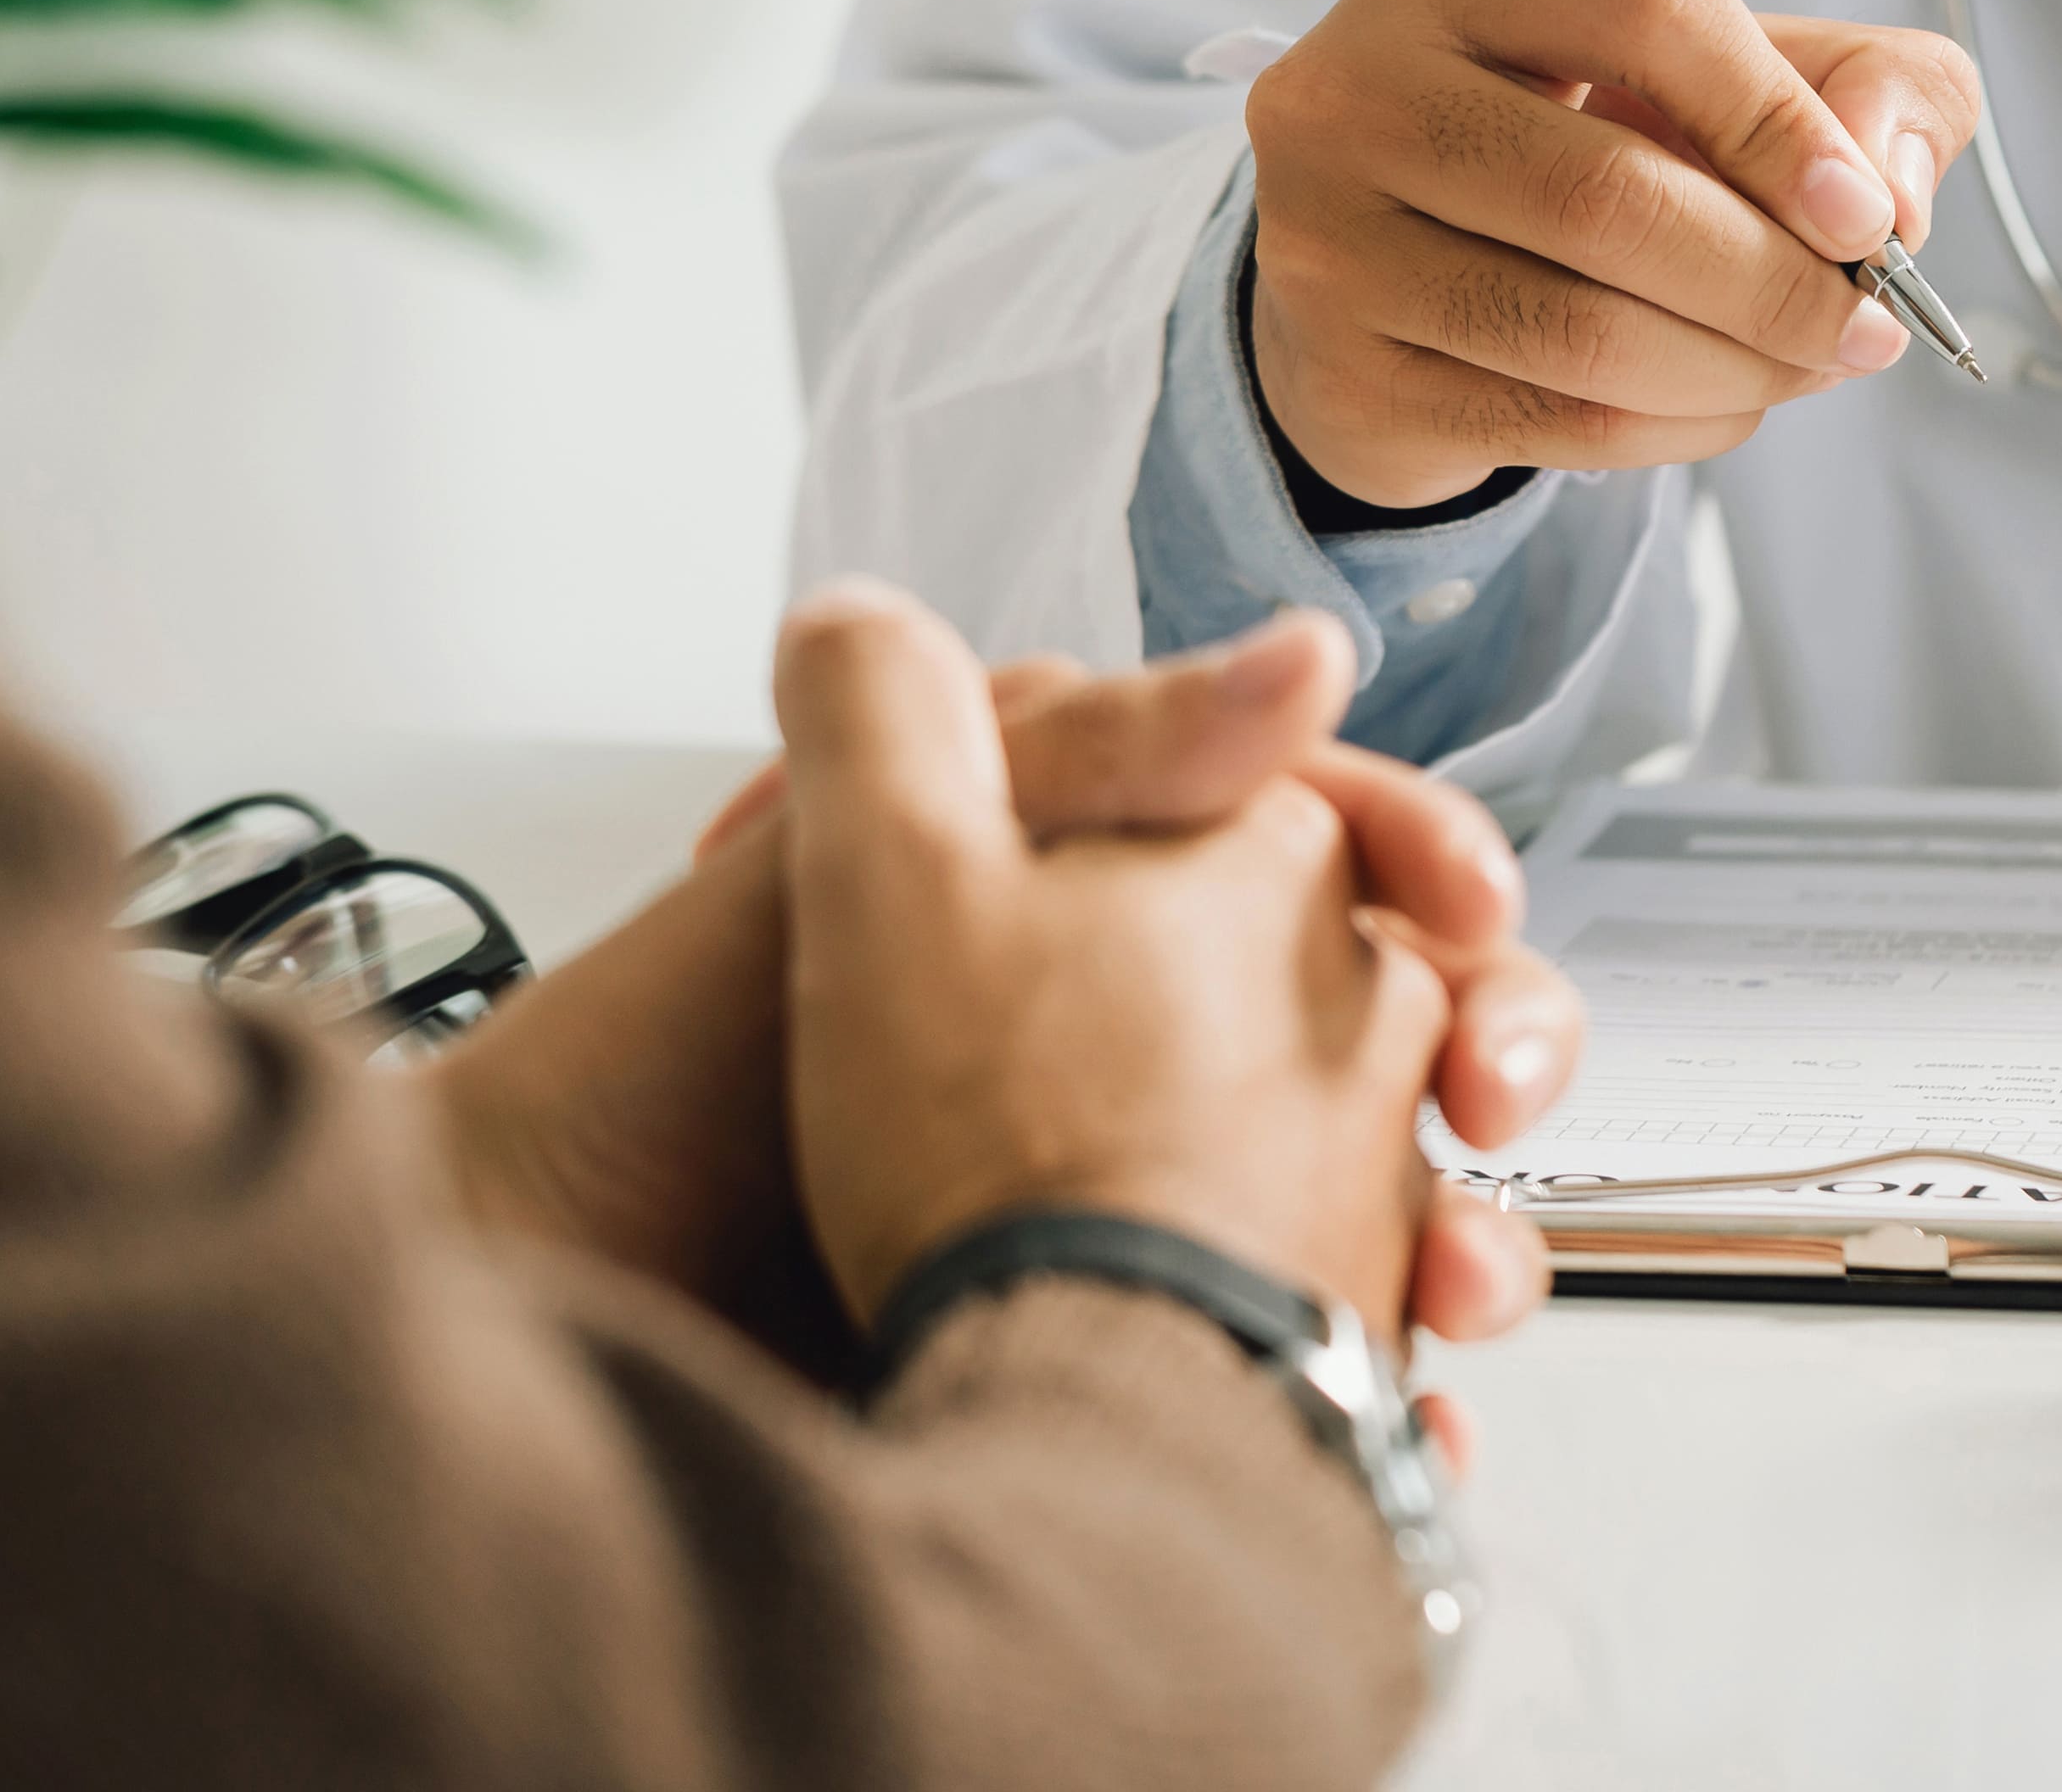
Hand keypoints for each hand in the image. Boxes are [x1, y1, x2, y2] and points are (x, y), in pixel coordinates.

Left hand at [434, 609, 1577, 1355]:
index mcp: (1077, 894)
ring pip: (1391, 1194)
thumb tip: (1306, 654)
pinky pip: (1318, 1369)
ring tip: (1460, 1273)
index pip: (1321, 837)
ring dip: (1471, 1230)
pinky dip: (1392, 1398)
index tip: (1465, 905)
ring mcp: (1133, 1197)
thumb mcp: (879, 854)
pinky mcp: (1122, 1350)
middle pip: (1395, 1013)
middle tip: (1492, 1084)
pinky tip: (1413, 1407)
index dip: (1416, 853)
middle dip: (1495, 1037)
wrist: (566, 1307)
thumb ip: (1093, 736)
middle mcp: (1122, 1037)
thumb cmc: (667, 1082)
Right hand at [1245, 0, 1980, 507]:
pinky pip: (1560, 425)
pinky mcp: (1351, 382)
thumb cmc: (1573, 142)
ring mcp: (1333, 249)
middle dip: (1776, 279)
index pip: (1647, 6)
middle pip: (1611, 196)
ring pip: (1587, 333)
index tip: (1863, 210)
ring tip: (1809, 361)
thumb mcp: (1716, 72)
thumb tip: (1891, 193)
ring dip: (1742, 367)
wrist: (1379, 268)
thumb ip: (1859, 84)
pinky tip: (1724, 400)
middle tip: (1866, 322)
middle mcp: (1358, 98)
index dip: (1779, 114)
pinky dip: (1681, 428)